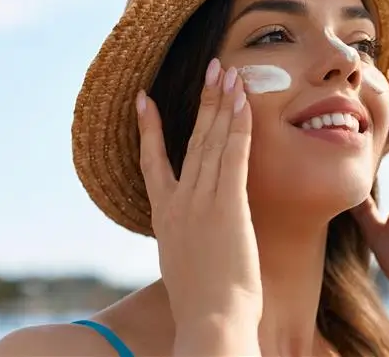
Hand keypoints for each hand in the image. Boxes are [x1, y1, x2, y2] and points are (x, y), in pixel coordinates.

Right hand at [136, 58, 261, 327]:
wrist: (210, 321)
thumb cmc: (203, 302)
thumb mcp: (184, 264)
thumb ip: (186, 238)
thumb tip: (193, 236)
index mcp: (164, 216)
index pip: (153, 162)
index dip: (150, 128)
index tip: (144, 100)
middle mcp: (178, 202)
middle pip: (190, 140)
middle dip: (202, 101)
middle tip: (211, 68)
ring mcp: (201, 201)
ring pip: (211, 140)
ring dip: (222, 103)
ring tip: (228, 72)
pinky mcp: (227, 205)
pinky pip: (233, 155)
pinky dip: (238, 125)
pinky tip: (244, 101)